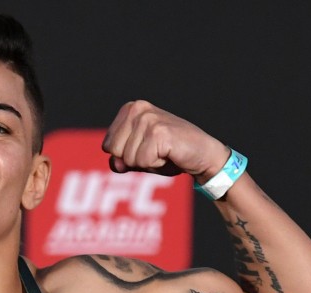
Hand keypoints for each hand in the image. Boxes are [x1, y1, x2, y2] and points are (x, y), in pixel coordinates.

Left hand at [102, 100, 227, 180]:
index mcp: (130, 109)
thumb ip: (120, 160)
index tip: (147, 149)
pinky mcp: (159, 131)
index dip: (126, 157)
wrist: (202, 154)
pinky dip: (156, 164)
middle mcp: (137, 109)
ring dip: (147, 162)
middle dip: (134, 160)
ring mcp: (148, 119)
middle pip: (114, 151)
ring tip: (164, 152)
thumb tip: (115, 162)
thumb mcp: (138, 158)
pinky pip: (142, 161)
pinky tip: (169, 154)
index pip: (108, 146)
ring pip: (128, 158)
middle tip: (156, 152)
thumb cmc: (169, 155)